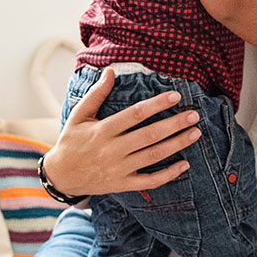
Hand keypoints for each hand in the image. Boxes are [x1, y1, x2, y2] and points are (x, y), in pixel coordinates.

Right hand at [46, 68, 202, 196]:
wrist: (61, 175)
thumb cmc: (71, 141)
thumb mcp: (79, 115)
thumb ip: (96, 94)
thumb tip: (110, 71)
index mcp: (103, 130)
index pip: (135, 114)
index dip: (157, 104)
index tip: (175, 96)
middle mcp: (112, 149)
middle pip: (150, 135)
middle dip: (174, 124)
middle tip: (194, 115)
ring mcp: (119, 169)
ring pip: (154, 156)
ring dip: (177, 144)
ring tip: (195, 133)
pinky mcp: (123, 184)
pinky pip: (150, 181)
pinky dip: (168, 174)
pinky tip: (185, 165)